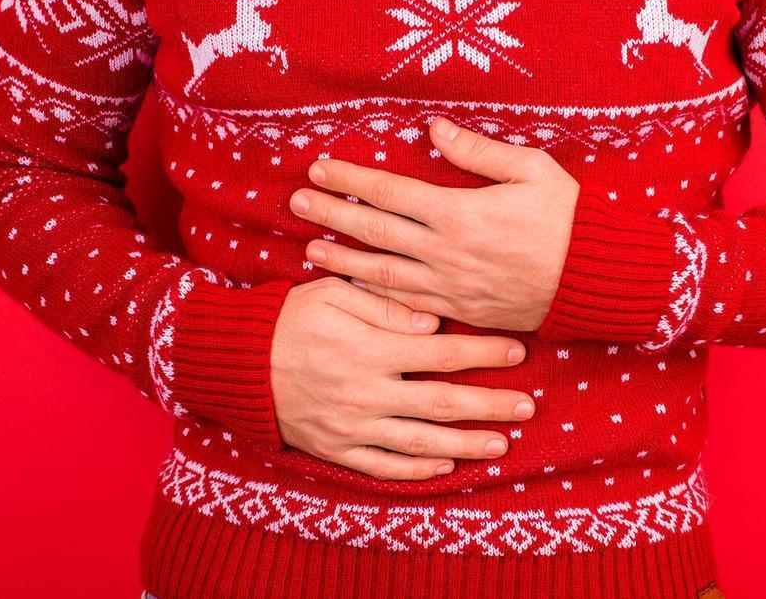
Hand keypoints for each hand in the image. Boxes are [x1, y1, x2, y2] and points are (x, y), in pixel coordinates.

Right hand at [269, 277, 535, 480]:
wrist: (236, 364)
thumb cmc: (288, 319)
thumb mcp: (332, 295)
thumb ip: (385, 306)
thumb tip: (433, 322)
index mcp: (370, 349)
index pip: (441, 352)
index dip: (483, 351)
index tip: (517, 350)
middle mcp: (367, 392)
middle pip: (442, 402)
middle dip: (490, 404)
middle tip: (528, 406)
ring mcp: (353, 426)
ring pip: (422, 441)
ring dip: (466, 443)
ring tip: (502, 443)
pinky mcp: (337, 450)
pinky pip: (384, 466)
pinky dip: (418, 469)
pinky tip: (447, 466)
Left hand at [289, 117, 579, 331]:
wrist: (594, 280)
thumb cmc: (568, 219)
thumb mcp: (531, 169)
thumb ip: (478, 151)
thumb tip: (434, 128)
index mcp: (458, 213)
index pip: (389, 192)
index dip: (350, 179)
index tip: (320, 167)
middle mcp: (445, 252)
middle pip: (374, 232)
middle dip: (331, 215)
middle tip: (296, 202)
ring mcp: (450, 286)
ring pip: (382, 274)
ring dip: (342, 262)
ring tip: (310, 252)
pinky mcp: (461, 309)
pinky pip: (407, 305)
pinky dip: (376, 297)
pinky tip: (354, 290)